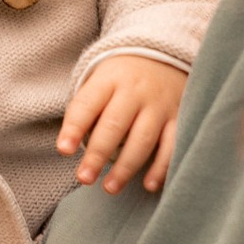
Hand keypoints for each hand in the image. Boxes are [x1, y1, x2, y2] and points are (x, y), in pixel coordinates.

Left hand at [58, 53, 188, 195]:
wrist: (166, 55)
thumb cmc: (122, 79)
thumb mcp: (102, 81)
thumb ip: (87, 110)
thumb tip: (68, 148)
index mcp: (109, 79)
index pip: (87, 104)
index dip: (74, 127)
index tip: (63, 150)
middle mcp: (135, 91)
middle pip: (114, 125)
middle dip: (98, 154)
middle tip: (84, 178)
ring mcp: (159, 104)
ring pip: (142, 138)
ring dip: (126, 167)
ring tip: (109, 188)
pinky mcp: (180, 117)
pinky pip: (172, 145)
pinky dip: (161, 167)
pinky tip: (148, 185)